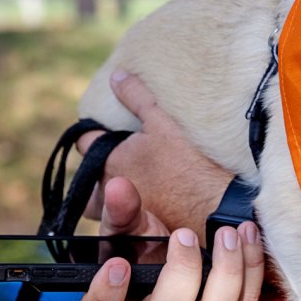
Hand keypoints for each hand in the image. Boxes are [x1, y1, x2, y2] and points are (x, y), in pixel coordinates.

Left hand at [77, 71, 232, 231]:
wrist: (215, 204)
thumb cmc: (188, 162)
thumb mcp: (162, 121)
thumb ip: (136, 97)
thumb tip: (116, 76)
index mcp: (109, 160)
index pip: (85, 141)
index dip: (93, 131)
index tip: (105, 127)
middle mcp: (110, 188)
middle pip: (87, 181)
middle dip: (95, 170)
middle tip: (117, 158)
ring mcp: (125, 211)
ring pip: (100, 205)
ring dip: (107, 194)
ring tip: (129, 182)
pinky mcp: (143, 225)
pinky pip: (123, 217)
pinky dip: (130, 207)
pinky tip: (150, 195)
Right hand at [78, 176, 264, 300]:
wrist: (181, 257)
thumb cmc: (145, 249)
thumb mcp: (129, 229)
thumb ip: (121, 211)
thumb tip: (118, 187)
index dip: (106, 297)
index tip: (117, 265)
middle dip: (181, 275)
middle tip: (184, 234)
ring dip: (226, 273)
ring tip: (227, 232)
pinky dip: (251, 267)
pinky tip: (247, 233)